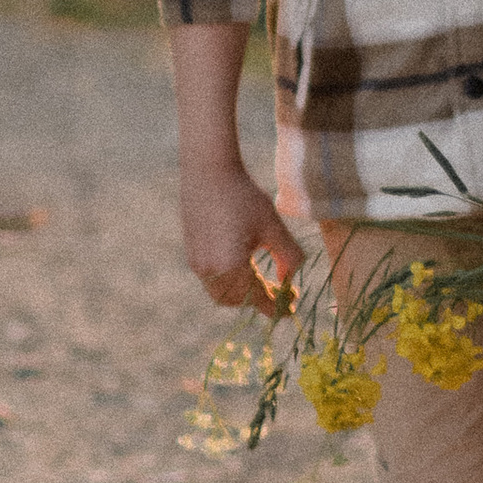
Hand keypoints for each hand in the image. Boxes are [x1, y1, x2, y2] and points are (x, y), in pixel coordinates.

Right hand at [180, 162, 302, 313]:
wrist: (208, 172)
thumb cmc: (244, 196)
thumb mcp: (273, 227)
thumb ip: (289, 257)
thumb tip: (289, 280)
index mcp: (231, 266)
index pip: (257, 298)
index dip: (276, 307)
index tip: (290, 309)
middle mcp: (210, 270)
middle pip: (237, 301)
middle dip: (258, 299)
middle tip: (280, 290)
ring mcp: (197, 263)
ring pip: (221, 293)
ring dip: (242, 292)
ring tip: (261, 277)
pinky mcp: (192, 254)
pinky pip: (212, 279)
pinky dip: (229, 281)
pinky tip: (243, 264)